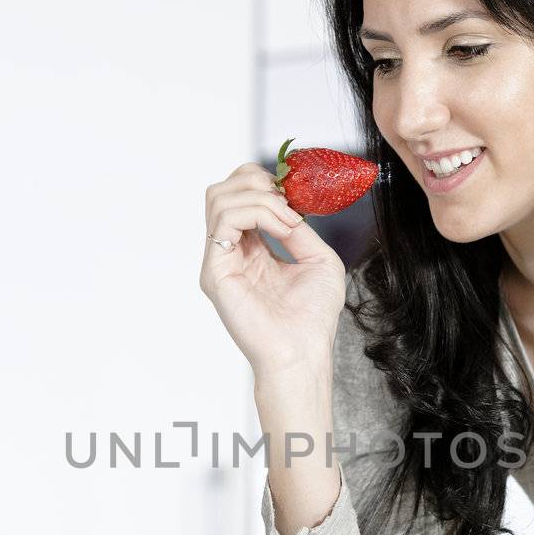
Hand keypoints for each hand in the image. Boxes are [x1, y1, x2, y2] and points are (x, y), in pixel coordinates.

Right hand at [201, 163, 347, 382]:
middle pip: (222, 190)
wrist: (303, 353)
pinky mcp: (214, 271)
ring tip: (288, 219)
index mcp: (251, 250)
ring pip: (219, 198)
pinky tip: (282, 228)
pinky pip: (225, 220)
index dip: (265, 182)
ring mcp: (218, 261)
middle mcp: (230, 252)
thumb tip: (288, 204)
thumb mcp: (318, 260)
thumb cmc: (312, 318)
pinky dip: (258, 212)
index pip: (240, 196)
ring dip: (261, 197)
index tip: (296, 197)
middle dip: (257, 181)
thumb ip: (298, 228)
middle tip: (288, 202)